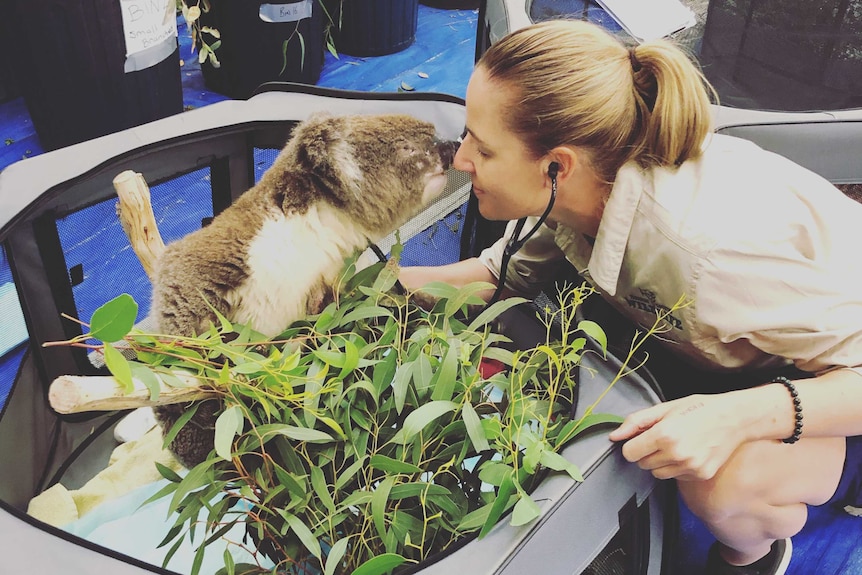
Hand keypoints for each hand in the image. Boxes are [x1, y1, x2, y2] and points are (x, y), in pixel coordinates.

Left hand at [608, 393, 748, 480]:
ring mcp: (690, 467)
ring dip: (660, 462)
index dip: (633, 445)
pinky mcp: (700, 475)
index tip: (642, 438)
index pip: (630, 453)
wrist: (734, 418)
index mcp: (664, 434)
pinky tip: (688, 452)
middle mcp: (676, 454)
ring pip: (657, 473)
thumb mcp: (665, 408)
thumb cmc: (699, 409)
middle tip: (662, 438)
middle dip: (646, 452)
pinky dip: (677, 467)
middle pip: (642, 464)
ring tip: (676, 445)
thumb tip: (614, 436)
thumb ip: (636, 422)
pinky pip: (675, 477)